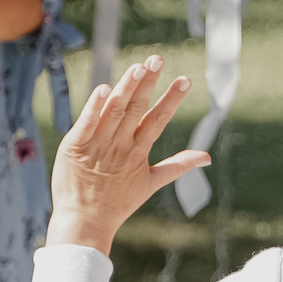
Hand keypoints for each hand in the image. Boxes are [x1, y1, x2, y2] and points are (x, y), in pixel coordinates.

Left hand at [46, 56, 209, 254]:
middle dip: (148, 83)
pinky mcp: (75, 146)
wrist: (85, 222)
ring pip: (114, 110)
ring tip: (138, 68)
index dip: (171, 99)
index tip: (184, 80)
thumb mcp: (151, 183)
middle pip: (136, 108)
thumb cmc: (117, 203)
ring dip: (126, 88)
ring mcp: (98, 144)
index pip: (158, 119)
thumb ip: (178, 165)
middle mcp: (120, 144)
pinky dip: (95, 106)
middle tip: (157, 59)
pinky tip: (104, 89)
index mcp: (138, 151)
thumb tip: (207, 157)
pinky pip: (86, 123)